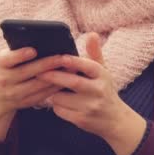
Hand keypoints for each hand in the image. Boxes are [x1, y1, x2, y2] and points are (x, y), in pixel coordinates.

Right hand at [0, 48, 63, 141]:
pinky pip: (43, 94)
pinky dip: (55, 86)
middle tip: (62, 57)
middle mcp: (5, 80)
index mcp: (0, 64)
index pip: (8, 59)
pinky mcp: (26, 102)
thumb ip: (18, 50)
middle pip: (27, 72)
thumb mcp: (6, 58)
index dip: (20, 55)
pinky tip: (67, 78)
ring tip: (70, 67)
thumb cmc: (7, 68)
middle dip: (47, 64)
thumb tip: (42, 40)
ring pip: (38, 85)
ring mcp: (15, 93)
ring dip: (56, 76)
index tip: (33, 50)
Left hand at [37, 33, 146, 154]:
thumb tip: (92, 34)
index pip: (88, 66)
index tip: (59, 57)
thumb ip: (94, 53)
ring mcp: (90, 107)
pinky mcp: (82, 120)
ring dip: (52, 92)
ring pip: (62, 97)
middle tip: (39, 71)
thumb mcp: (103, 71)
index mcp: (102, 75)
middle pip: (73, 82)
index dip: (74, 61)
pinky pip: (60, 110)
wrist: (114, 120)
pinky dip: (55, 105)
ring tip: (49, 87)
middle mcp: (98, 91)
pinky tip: (57, 102)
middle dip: (54, 76)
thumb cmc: (103, 90)